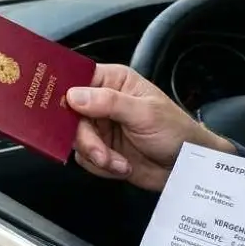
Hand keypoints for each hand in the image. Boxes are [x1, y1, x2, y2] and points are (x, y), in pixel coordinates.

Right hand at [64, 64, 235, 191]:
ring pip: (75, 140)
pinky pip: (84, 158)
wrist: (187, 167)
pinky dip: (101, 167)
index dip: (63, 91)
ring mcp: (100, 127)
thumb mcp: (144, 113)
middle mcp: (102, 102)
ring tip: (119, 161)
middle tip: (100, 151)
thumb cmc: (176, 130)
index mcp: (113, 81)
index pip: (77, 78)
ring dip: (96, 155)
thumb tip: (74, 95)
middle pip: (69, 115)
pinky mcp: (101, 149)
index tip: (57, 108)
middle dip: (85, 137)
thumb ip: (108, 102)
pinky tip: (122, 166)